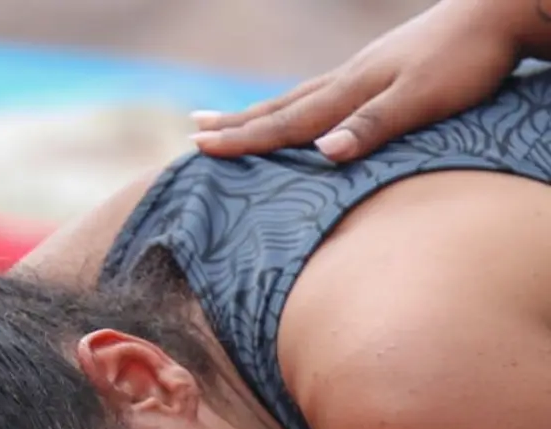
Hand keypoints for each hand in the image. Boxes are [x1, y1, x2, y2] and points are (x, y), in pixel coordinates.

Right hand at [189, 0, 521, 161]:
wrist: (498, 13)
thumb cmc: (466, 60)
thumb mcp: (423, 99)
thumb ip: (373, 126)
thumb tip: (323, 153)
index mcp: (349, 91)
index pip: (285, 122)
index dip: (242, 138)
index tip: (200, 146)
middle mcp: (345, 80)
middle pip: (278, 107)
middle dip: (235, 123)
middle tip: (193, 132)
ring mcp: (359, 72)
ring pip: (294, 98)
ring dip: (255, 112)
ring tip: (223, 117)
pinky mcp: (376, 71)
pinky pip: (316, 94)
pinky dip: (290, 106)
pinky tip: (292, 108)